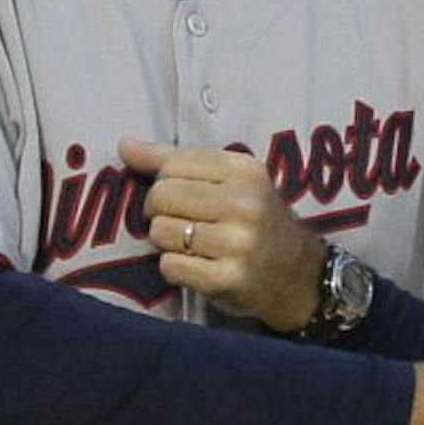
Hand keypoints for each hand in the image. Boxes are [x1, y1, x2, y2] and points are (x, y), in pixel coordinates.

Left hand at [120, 137, 324, 332]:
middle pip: (161, 197)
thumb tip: (125, 145)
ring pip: (160, 232)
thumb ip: (177, 160)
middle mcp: (244, 204)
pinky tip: (197, 266)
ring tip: (191, 245)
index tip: (179, 195)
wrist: (298, 274)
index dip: (163, 182)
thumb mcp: (231, 180)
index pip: (172, 165)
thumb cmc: (256, 220)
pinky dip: (174, 267)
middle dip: (159, 212)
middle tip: (182, 222)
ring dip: (166, 242)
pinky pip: (169, 266)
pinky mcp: (227, 279)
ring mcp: (237, 243)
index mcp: (245, 171)